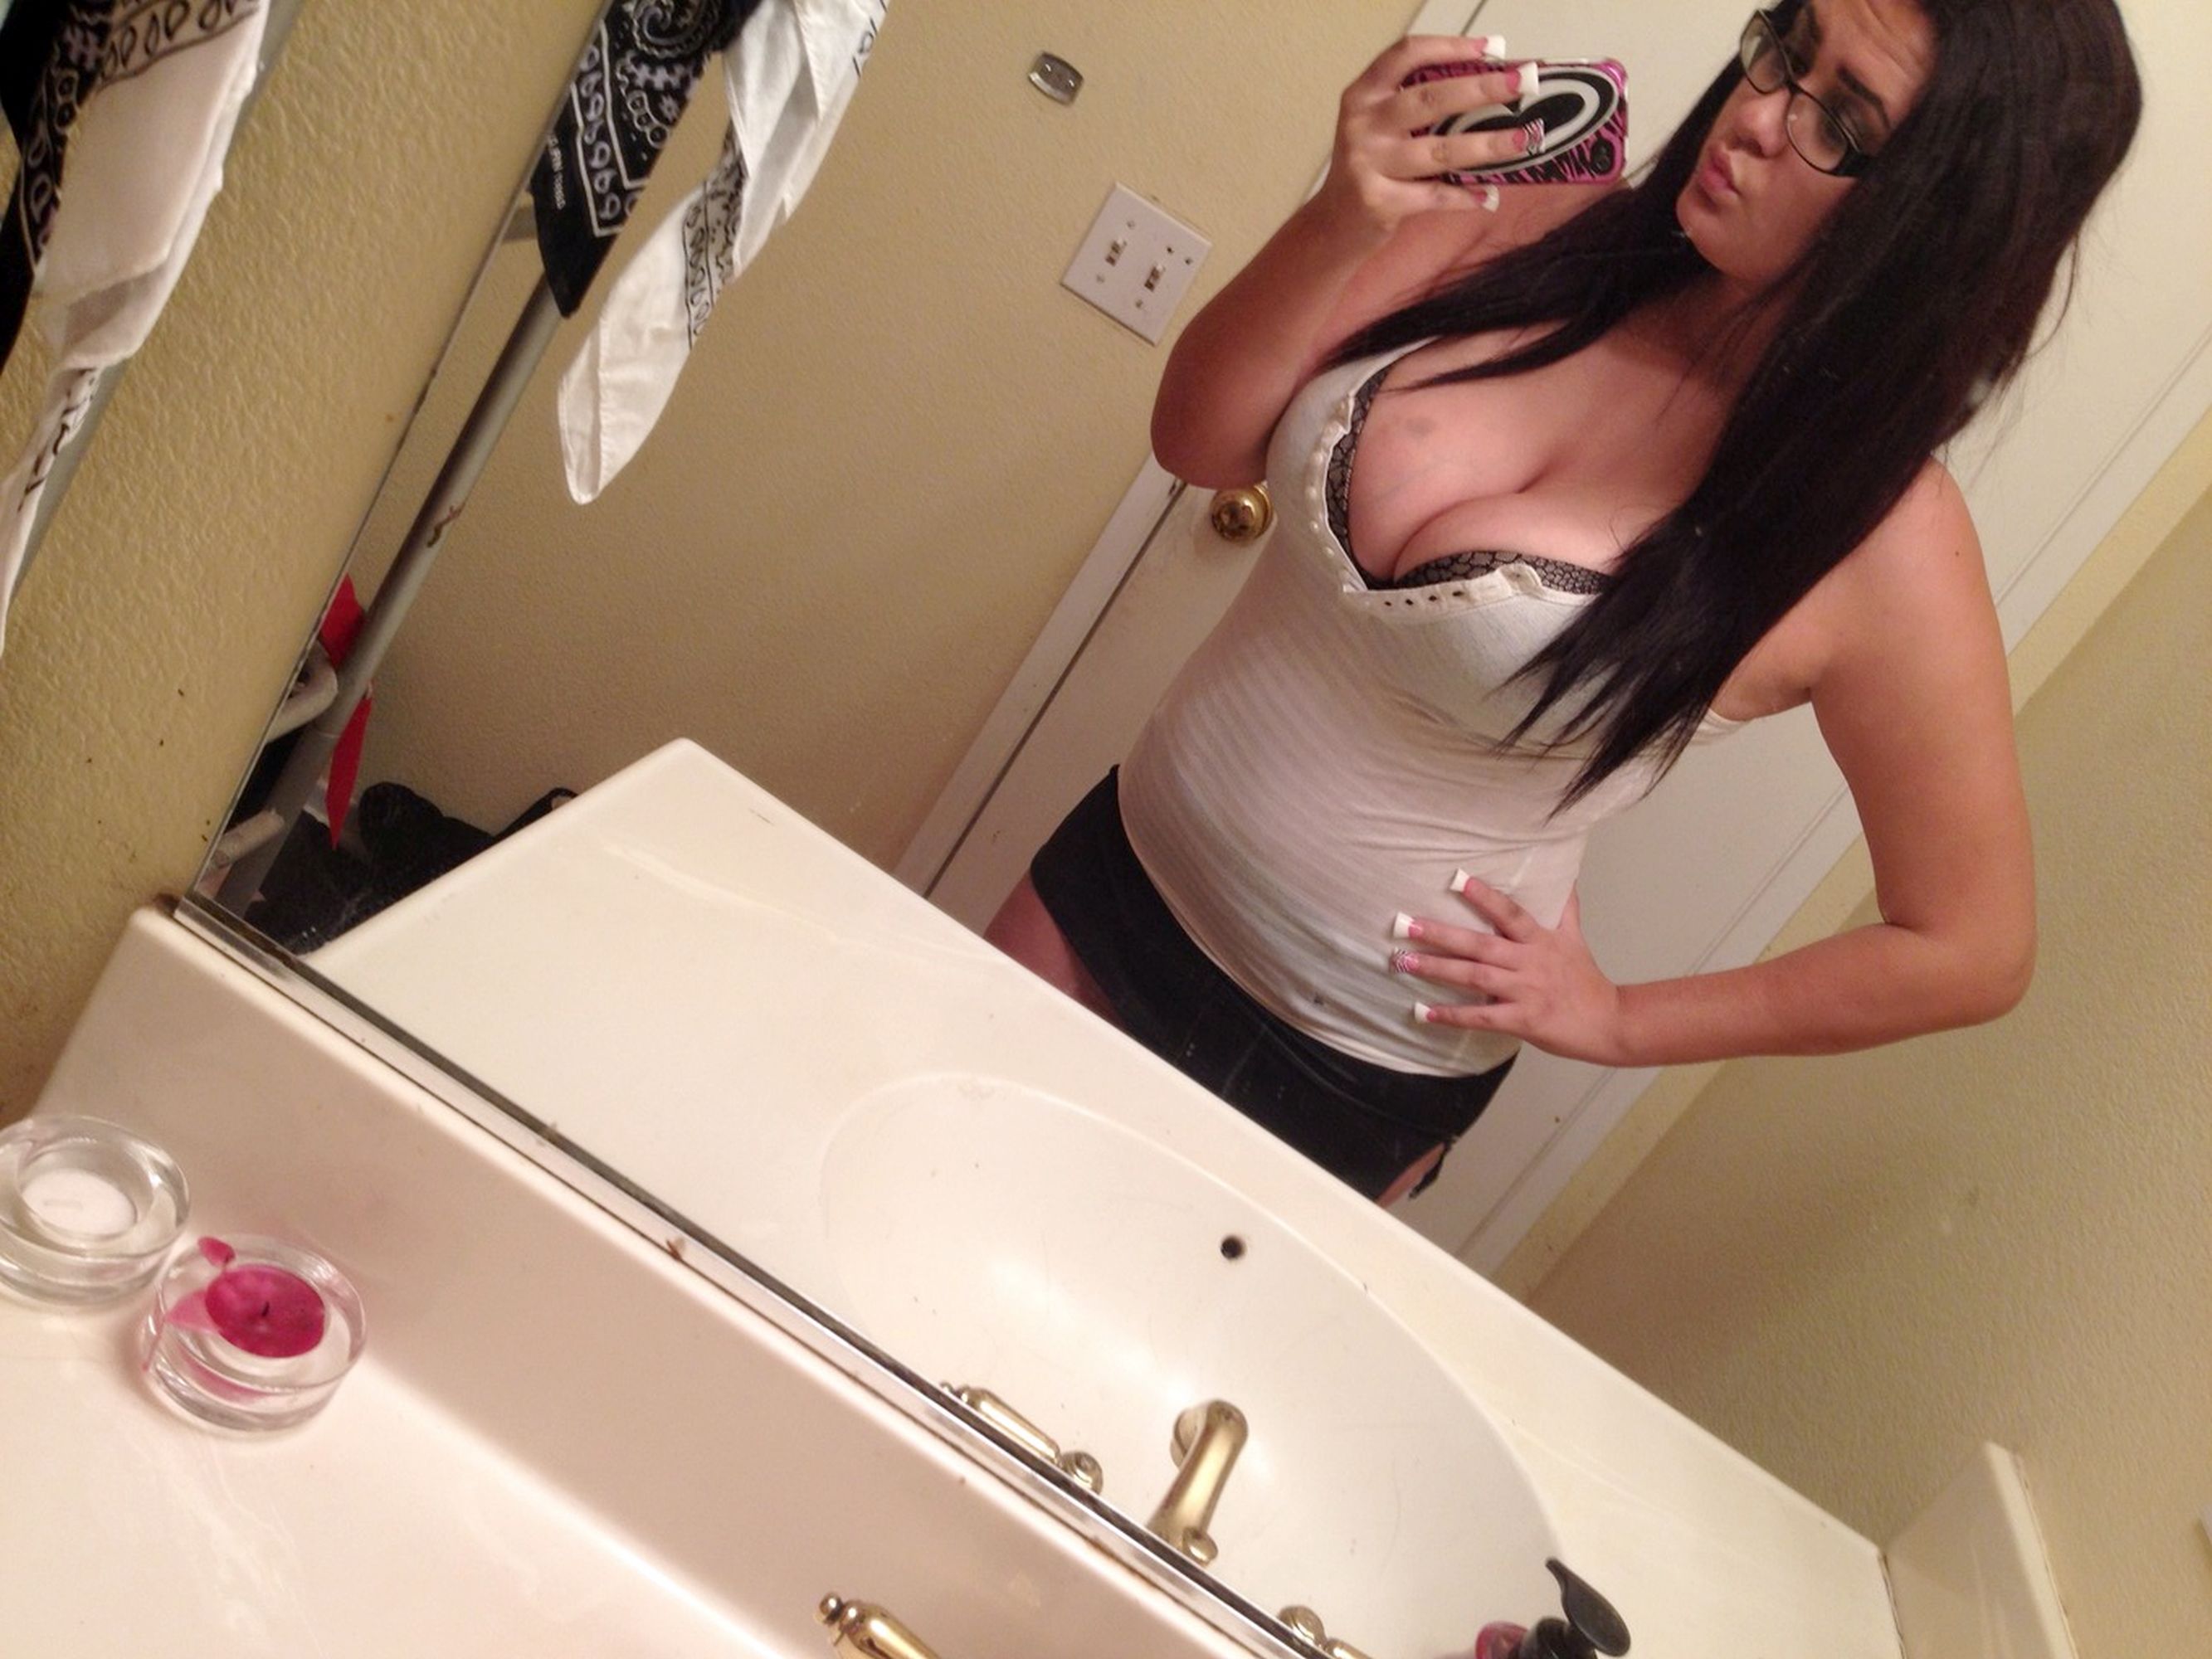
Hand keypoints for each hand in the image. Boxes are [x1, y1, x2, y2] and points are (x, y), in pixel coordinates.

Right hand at [1314, 37, 1542, 236]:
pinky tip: (1488, 196)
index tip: (1492, 48)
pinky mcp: (1378, 202)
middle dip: (1482, 88)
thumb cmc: (1370, 168)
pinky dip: (1464, 197)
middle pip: (1430, 98)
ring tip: (1523, 140)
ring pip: (1439, 150)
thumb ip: (1417, 106)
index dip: (1451, 46)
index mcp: (1363, 94)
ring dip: (1486, 145)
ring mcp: (1367, 163)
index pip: (1407, 55)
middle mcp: (1362, 124)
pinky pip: (1433, 195)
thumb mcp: (1381, 127)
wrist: (1332, 226)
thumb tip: (1487, 87)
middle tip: (1523, 83)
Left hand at [1389, 876, 1630, 1064]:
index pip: (1510, 913)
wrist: (1609, 1023)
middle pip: (1481, 945)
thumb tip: (1564, 876)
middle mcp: (1531, 962)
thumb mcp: (1576, 938)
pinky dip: (1452, 1015)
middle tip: (1407, 924)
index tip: (1457, 879)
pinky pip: (1481, 1017)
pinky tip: (1424, 1013)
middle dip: (1442, 934)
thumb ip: (1565, 908)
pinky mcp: (1522, 1020)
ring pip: (1475, 977)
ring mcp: (1525, 992)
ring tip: (1404, 962)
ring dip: (1437, 969)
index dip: (1486, 897)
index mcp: (1542, 940)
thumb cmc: (1585, 980)